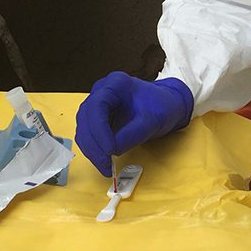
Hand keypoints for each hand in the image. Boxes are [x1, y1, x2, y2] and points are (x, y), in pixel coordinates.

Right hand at [75, 72, 193, 175]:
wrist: (166, 105)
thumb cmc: (161, 106)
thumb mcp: (152, 120)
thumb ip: (133, 134)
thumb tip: (113, 151)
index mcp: (115, 84)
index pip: (97, 106)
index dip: (99, 130)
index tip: (109, 150)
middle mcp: (101, 91)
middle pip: (86, 118)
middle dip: (94, 144)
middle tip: (106, 164)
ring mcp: (97, 105)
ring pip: (84, 129)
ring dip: (92, 150)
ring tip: (106, 166)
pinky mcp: (97, 118)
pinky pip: (89, 135)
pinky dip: (94, 149)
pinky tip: (104, 160)